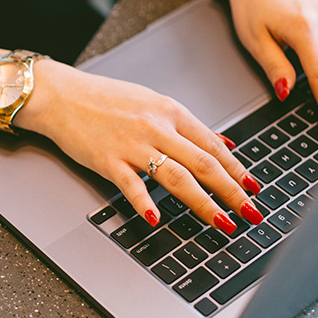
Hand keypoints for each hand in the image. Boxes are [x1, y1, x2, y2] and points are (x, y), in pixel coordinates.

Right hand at [17, 60, 263, 230]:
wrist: (63, 95)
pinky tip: (156, 219)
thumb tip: (222, 143)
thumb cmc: (105, 99)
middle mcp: (157, 127)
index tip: (254, 189)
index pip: (213, 145)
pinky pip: (131, 185)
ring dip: (204, 203)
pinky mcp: (108, 160)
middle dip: (233, 192)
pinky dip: (145, 203)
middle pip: (204, 164)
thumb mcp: (151, 102)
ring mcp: (133, 144)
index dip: (238, 170)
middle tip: (251, 213)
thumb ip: (186, 126)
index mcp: (170, 111)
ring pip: (178, 177)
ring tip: (222, 222)